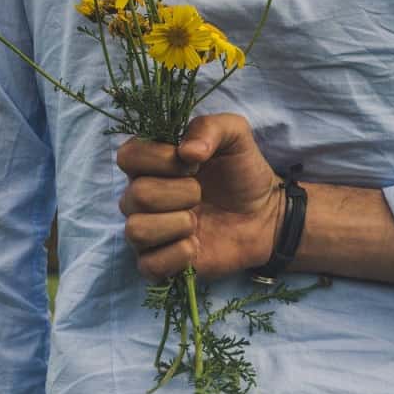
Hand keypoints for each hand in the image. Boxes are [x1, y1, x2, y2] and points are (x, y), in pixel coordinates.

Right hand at [117, 113, 281, 280]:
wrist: (266, 214)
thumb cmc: (242, 172)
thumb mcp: (235, 136)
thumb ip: (210, 128)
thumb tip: (186, 151)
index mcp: (152, 162)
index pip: (127, 156)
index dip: (159, 159)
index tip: (192, 162)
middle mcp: (142, 195)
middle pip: (136, 195)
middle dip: (178, 193)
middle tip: (201, 193)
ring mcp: (150, 231)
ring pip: (135, 231)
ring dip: (175, 224)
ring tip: (196, 221)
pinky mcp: (161, 262)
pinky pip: (148, 265)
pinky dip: (176, 255)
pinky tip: (196, 245)